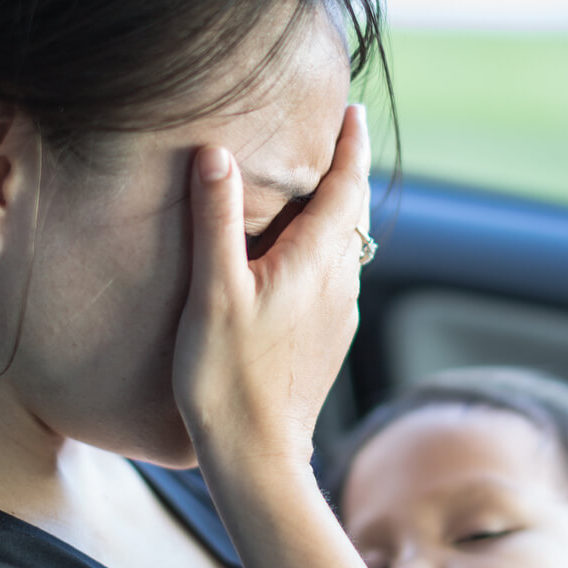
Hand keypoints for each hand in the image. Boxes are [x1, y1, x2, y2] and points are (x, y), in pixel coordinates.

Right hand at [173, 104, 370, 469]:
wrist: (258, 455)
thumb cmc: (227, 375)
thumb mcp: (213, 290)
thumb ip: (217, 218)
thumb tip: (217, 152)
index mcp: (316, 259)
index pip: (346, 184)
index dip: (350, 144)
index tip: (354, 111)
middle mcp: (340, 282)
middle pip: (353, 212)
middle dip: (347, 171)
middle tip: (338, 136)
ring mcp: (341, 313)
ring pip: (348, 246)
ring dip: (339, 211)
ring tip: (318, 188)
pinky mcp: (332, 338)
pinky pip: (338, 276)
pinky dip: (328, 249)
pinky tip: (302, 257)